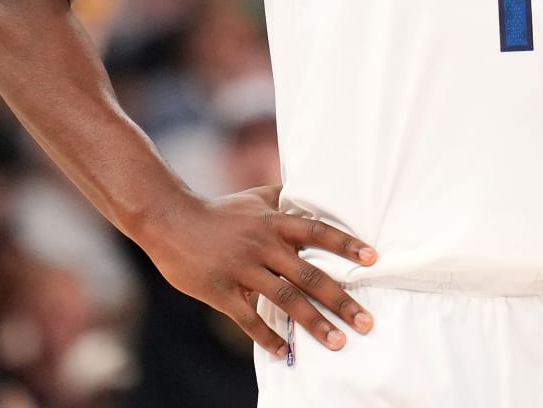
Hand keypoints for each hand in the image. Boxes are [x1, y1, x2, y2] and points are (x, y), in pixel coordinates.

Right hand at [137, 185, 377, 357]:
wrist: (170, 220)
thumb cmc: (220, 210)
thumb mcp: (257, 196)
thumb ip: (286, 196)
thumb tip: (316, 190)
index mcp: (274, 223)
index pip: (318, 231)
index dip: (346, 244)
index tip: (372, 259)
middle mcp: (263, 245)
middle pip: (310, 275)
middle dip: (341, 300)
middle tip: (366, 321)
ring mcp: (242, 269)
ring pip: (285, 300)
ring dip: (314, 323)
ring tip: (337, 341)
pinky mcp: (220, 290)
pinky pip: (248, 318)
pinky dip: (267, 336)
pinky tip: (285, 351)